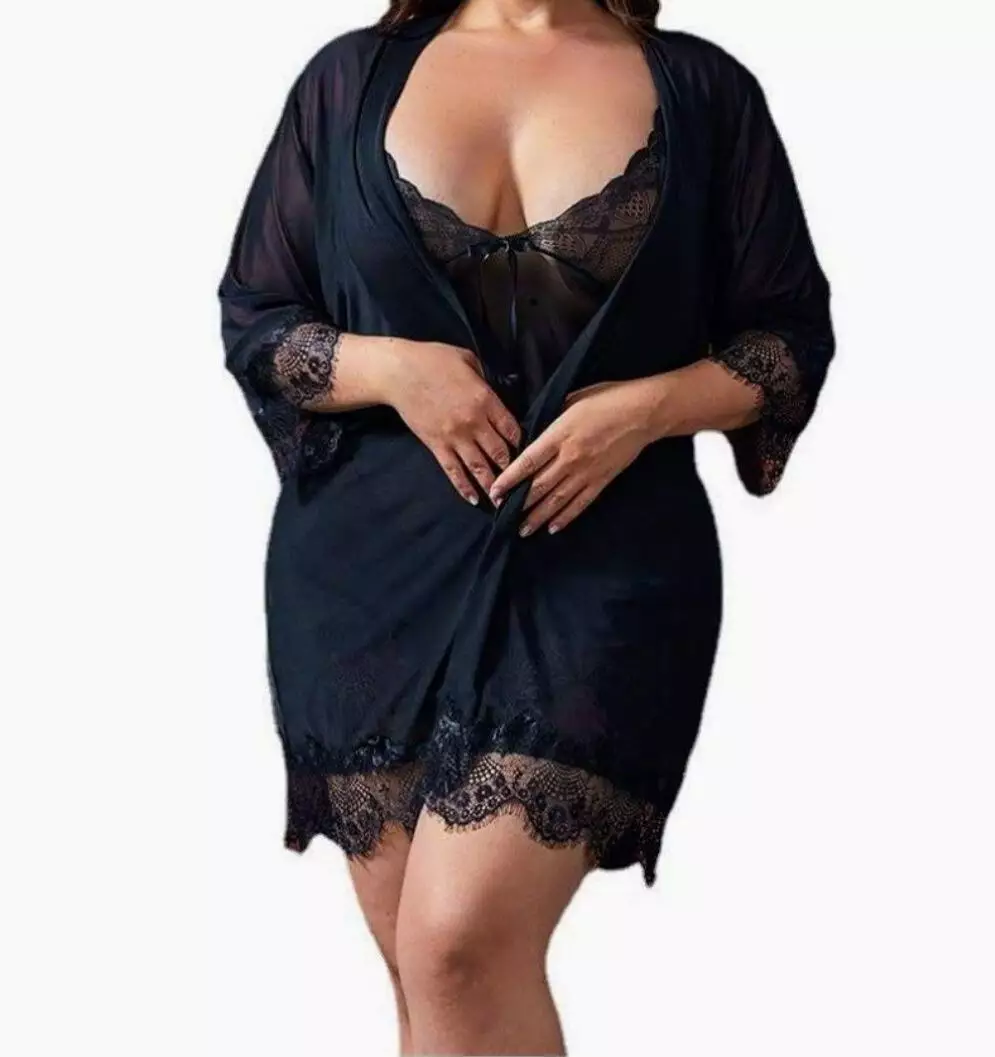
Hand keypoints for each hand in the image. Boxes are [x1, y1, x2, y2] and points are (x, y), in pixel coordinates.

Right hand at [377, 339, 522, 503]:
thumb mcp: (468, 360)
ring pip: (479, 467)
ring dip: (492, 486)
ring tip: (502, 501)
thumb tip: (495, 391)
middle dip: (512, 470)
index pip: (512, 429)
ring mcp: (454, 437)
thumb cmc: (433, 359)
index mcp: (485, 400)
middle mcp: (473, 423)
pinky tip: (473, 499)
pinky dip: (463, 487)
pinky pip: (453, 471)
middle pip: (500, 453)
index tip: (527, 452)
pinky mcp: (436, 446)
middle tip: (521, 484)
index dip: (522, 443)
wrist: (398, 372)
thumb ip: (486, 378)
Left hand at [488, 377, 665, 534]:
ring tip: (523, 529)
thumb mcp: (571, 400)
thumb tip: (531, 432)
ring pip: (557, 500)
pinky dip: (566, 517)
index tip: (495, 492)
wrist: (643, 412)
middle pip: (539, 486)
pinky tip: (554, 527)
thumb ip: (550, 419)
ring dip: (538, 516)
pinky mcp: (602, 480)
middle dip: (519, 503)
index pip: (528, 462)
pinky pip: (580, 503)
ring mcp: (587, 472)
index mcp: (559, 435)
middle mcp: (570, 457)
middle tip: (503, 516)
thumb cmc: (607, 399)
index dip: (509, 479)